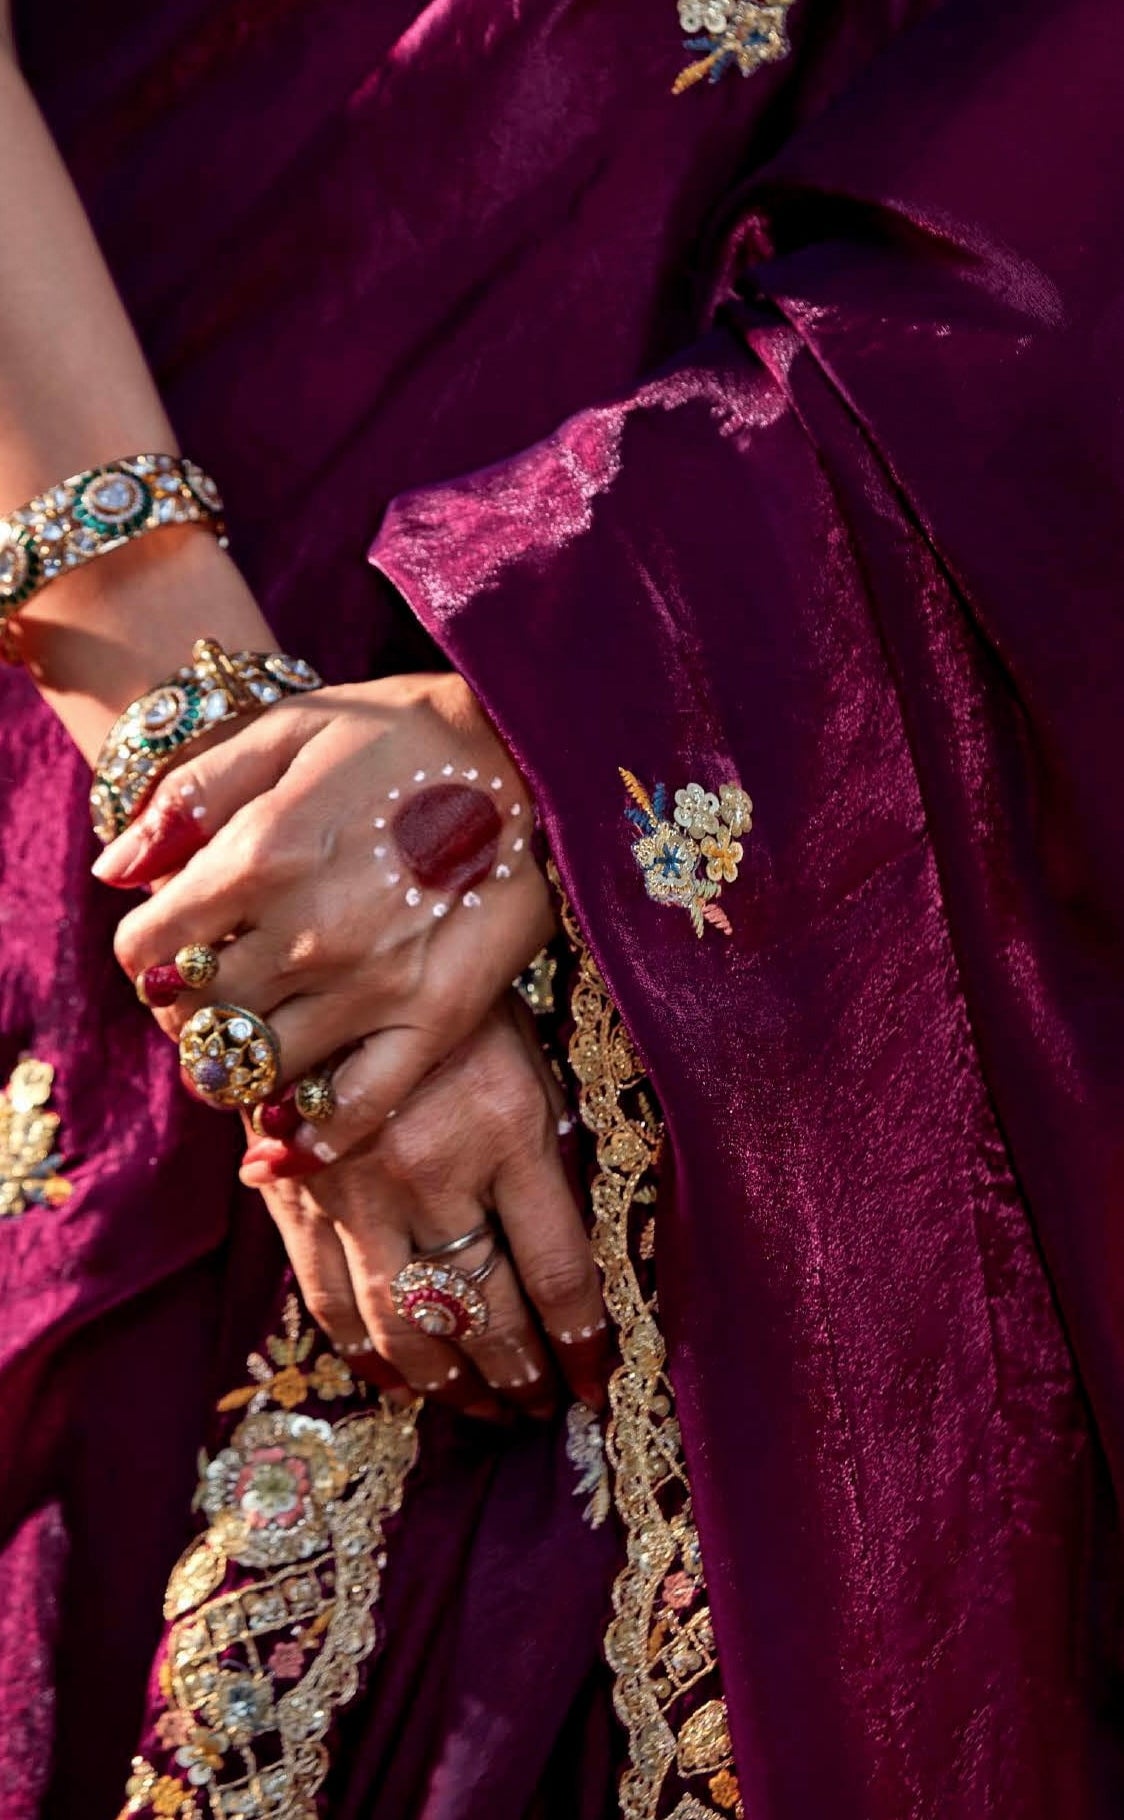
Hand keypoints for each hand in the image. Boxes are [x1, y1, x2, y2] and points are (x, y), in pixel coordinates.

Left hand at [98, 673, 556, 1163]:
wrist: (535, 750)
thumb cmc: (405, 728)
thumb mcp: (287, 725)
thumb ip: (191, 794)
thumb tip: (114, 872)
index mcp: (256, 854)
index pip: (145, 953)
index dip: (147, 955)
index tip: (175, 946)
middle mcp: (304, 932)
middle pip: (194, 1018)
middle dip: (188, 1011)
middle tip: (216, 992)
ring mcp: (370, 986)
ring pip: (256, 1070)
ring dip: (236, 1067)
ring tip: (254, 1040)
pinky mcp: (435, 1021)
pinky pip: (353, 1111)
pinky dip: (307, 1142)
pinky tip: (280, 1141)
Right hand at [246, 994, 608, 1419]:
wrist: (331, 958)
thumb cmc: (458, 1002)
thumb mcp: (530, 1056)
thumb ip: (551, 1152)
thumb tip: (585, 1255)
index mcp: (506, 1126)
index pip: (557, 1270)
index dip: (582, 1341)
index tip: (597, 1381)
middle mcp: (432, 1168)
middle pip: (484, 1310)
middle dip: (520, 1373)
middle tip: (543, 1406)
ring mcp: (357, 1189)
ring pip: (406, 1325)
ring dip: (449, 1383)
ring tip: (484, 1408)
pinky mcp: (297, 1198)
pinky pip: (330, 1304)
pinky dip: (369, 1356)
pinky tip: (401, 1381)